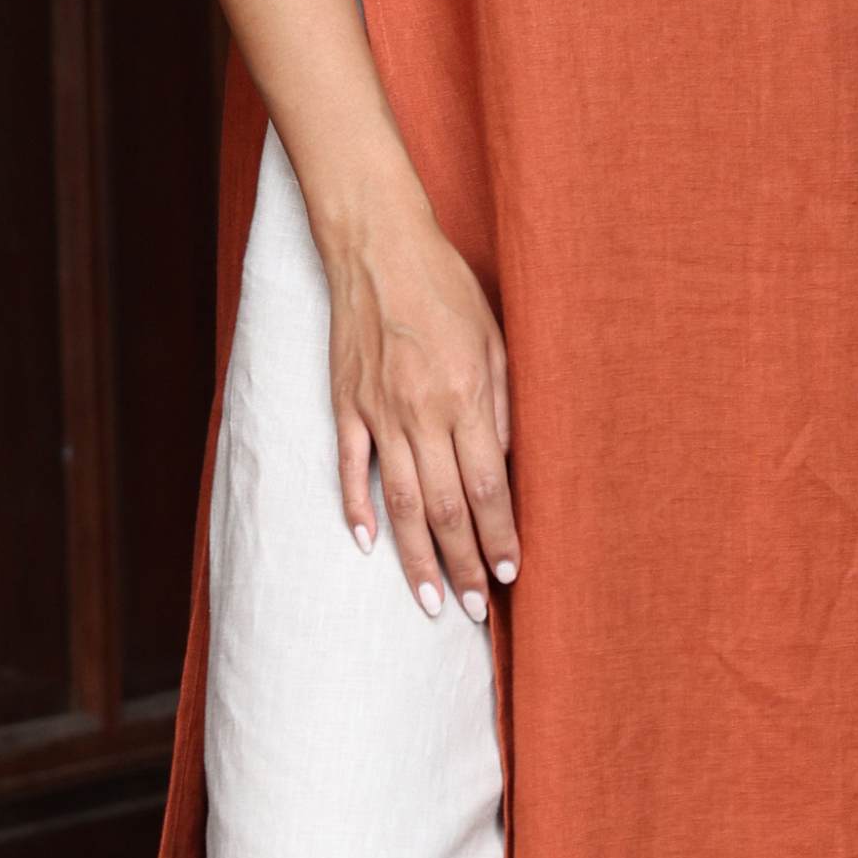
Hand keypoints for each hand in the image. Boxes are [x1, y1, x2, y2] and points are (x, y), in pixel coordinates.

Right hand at [321, 195, 519, 621]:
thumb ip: (502, 406)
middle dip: (465, 565)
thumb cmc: (446, 288)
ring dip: (417, 559)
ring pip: (401, 503)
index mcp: (465, 396)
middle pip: (447, 508)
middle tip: (478, 610)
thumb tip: (504, 465)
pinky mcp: (345, 404)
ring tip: (432, 602)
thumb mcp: (494, 339)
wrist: (379, 247)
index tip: (512, 574)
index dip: (500, 536)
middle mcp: (421, 413)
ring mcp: (378, 412)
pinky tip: (369, 546)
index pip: (488, 487)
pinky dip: (357, 510)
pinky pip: (351, 468)